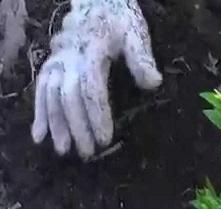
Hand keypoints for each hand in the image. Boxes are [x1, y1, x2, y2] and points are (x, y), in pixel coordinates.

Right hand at [31, 0, 161, 158]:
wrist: (96, 2)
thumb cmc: (119, 20)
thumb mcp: (135, 33)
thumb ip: (142, 58)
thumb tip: (153, 83)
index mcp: (90, 52)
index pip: (91, 89)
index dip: (96, 115)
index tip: (105, 138)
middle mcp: (69, 59)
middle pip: (69, 97)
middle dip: (77, 127)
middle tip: (88, 152)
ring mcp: (57, 62)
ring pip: (51, 96)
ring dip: (56, 125)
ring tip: (63, 150)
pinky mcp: (51, 66)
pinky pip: (41, 91)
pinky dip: (39, 114)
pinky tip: (39, 136)